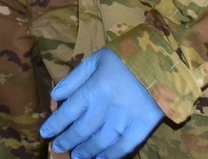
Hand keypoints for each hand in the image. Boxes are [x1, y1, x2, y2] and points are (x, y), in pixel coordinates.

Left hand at [40, 48, 163, 158]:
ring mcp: (127, 117)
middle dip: (68, 141)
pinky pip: (125, 146)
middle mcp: (108, 105)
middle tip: (58, 148)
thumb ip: (74, 78)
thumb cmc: (125, 58)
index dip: (55, 124)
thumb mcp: (96, 60)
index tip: (45, 133)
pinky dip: (112, 155)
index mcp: (95, 87)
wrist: (162, 61)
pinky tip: (102, 158)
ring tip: (78, 156)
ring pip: (101, 141)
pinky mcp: (144, 125)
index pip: (69, 111)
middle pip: (83, 129)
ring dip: (87, 151)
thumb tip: (55, 96)